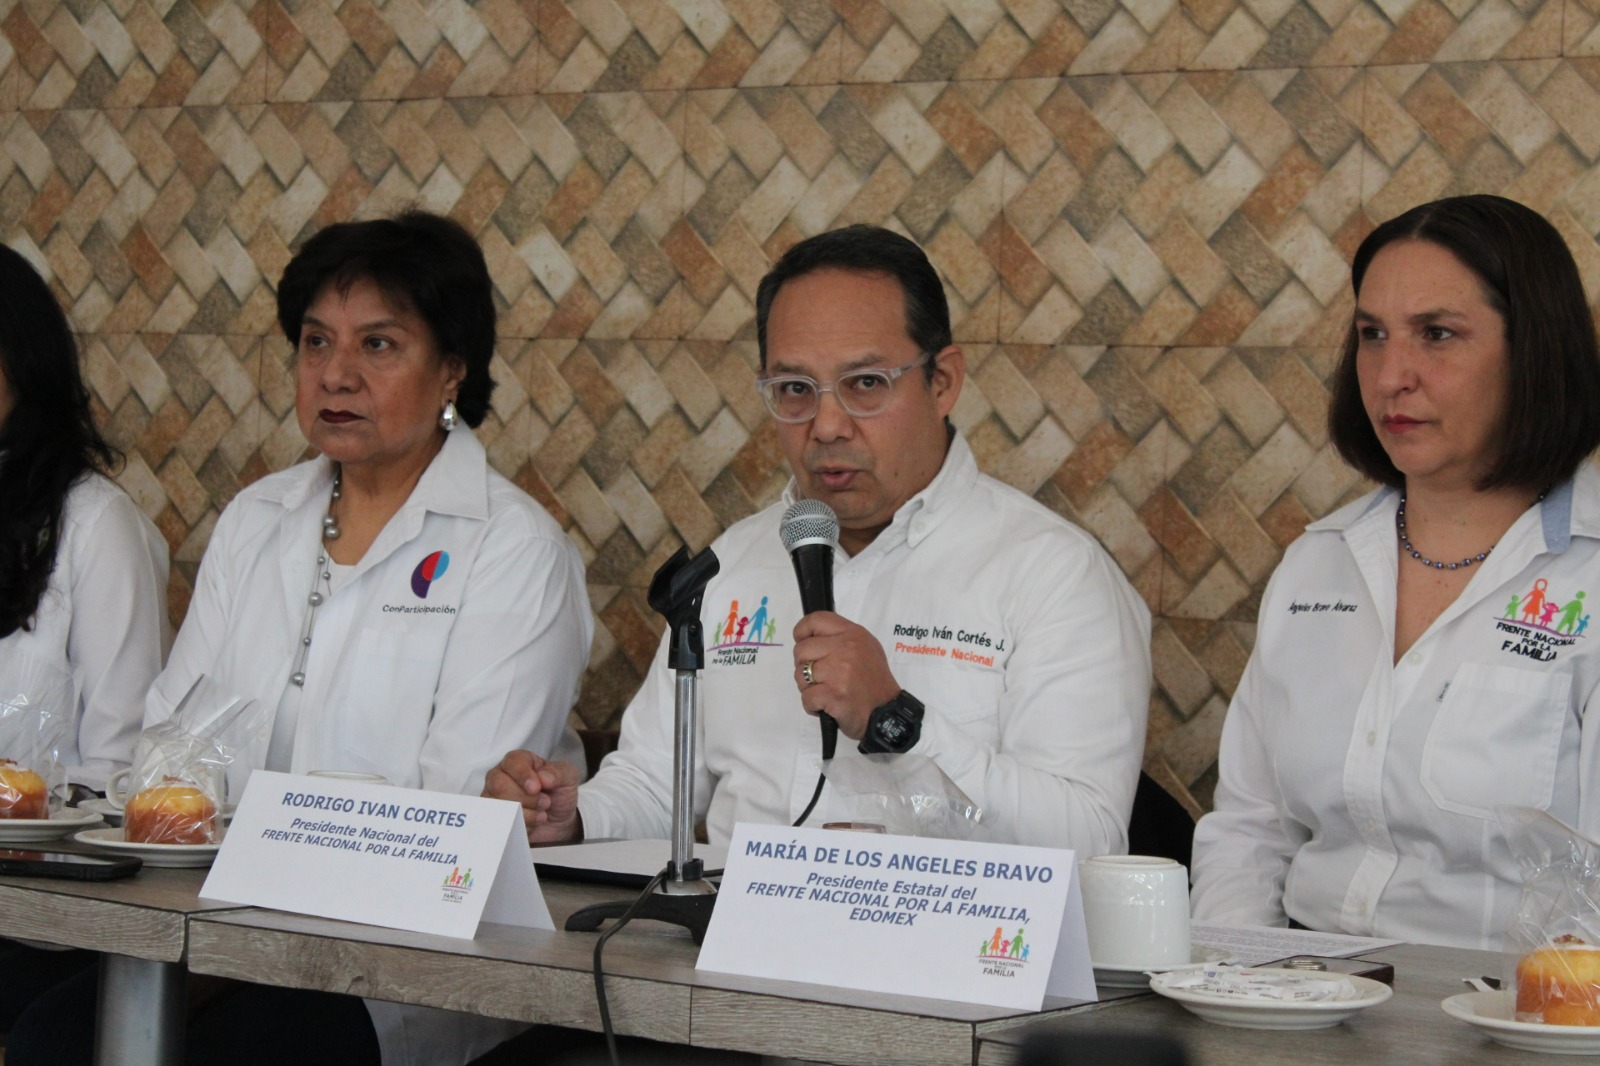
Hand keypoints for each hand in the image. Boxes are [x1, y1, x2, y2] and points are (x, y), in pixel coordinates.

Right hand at [483, 749, 582, 844]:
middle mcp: (501, 776)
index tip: (536, 788)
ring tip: (542, 813)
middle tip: (545, 802)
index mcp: (519, 761)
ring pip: (499, 805)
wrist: (560, 821)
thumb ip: (558, 773)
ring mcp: (495, 797)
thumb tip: (543, 777)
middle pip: (499, 784)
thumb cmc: (559, 793)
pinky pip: (500, 822)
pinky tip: (533, 823)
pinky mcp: (495, 817)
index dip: (523, 775)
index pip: (512, 762)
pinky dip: (520, 825)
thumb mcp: (568, 777)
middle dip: (526, 798)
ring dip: (525, 812)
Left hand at [791, 612, 901, 739]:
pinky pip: (806, 697)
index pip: (816, 620)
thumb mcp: (866, 648)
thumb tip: (810, 638)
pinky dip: (812, 706)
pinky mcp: (833, 695)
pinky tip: (826, 706)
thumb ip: (840, 639)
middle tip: (820, 677)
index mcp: (853, 634)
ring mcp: (838, 672)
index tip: (804, 644)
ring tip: (826, 692)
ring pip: (800, 674)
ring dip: (808, 688)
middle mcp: (845, 648)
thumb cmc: (874, 682)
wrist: (887, 713)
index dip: (802, 632)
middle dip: (804, 666)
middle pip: (801, 649)